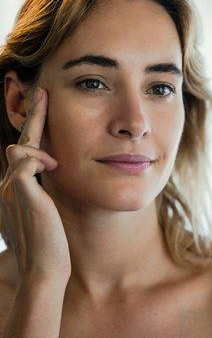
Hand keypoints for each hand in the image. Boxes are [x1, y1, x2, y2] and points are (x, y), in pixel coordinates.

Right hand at [0, 88, 69, 281]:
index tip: (43, 105)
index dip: (32, 129)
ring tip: (55, 163)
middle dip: (33, 117)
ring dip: (39, 146)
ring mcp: (10, 189)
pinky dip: (40, 159)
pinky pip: (25, 162)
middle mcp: (7, 186)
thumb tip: (54, 171)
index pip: (23, 151)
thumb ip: (43, 191)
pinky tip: (53, 167)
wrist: (44, 266)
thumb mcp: (46, 211)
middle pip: (20, 143)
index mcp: (14, 189)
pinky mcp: (20, 193)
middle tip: (43, 93)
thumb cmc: (51, 242)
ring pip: (19, 149)